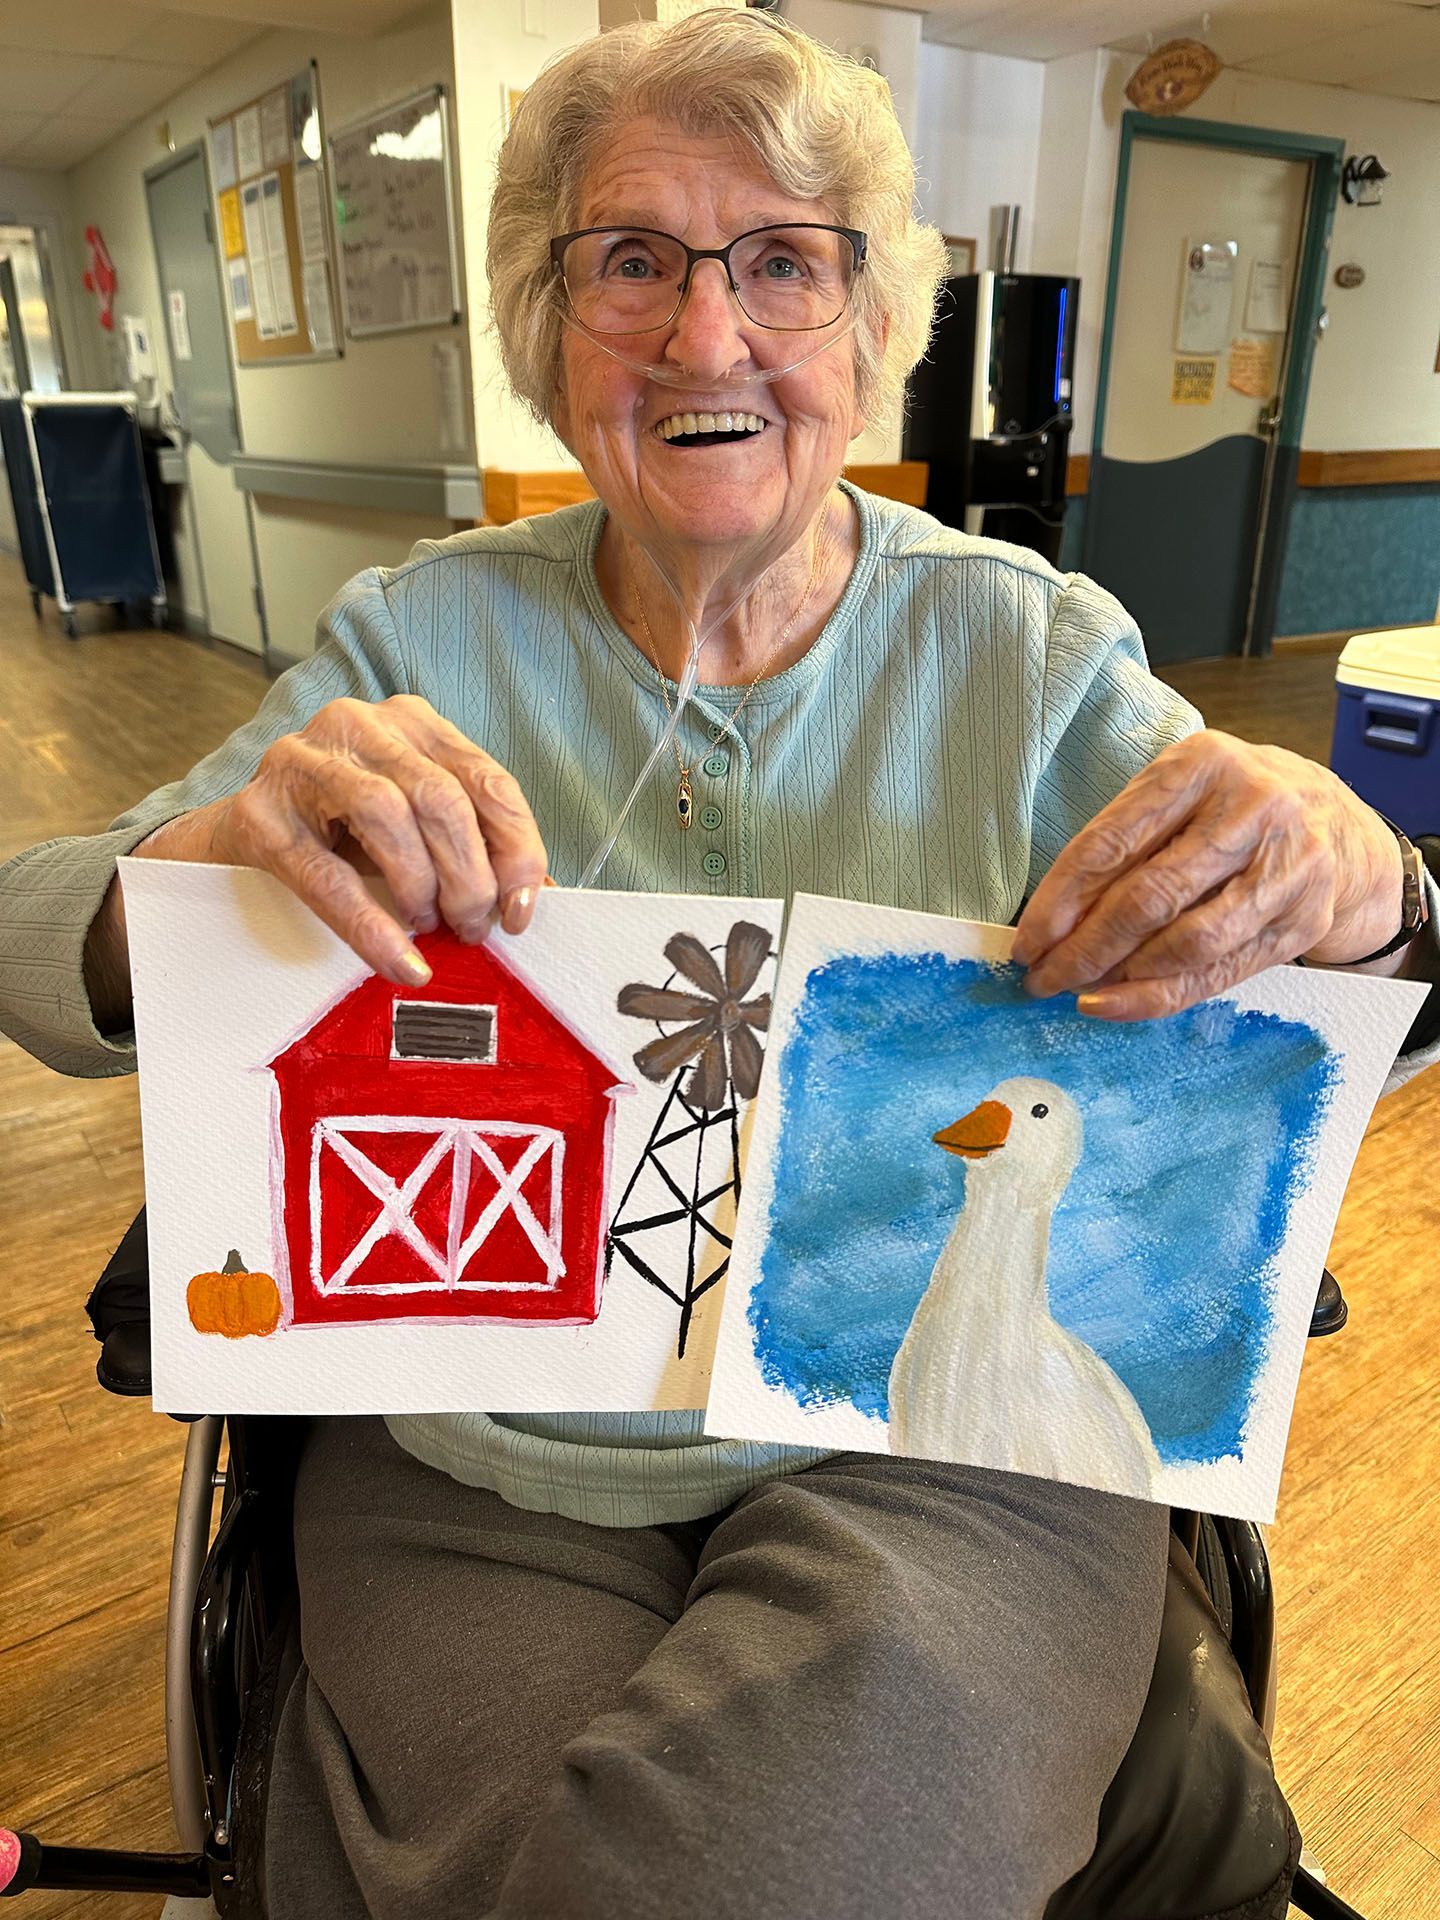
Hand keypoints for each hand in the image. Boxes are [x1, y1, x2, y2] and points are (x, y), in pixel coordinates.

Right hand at [136, 695, 547, 985]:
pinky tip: (400, 960)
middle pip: (440, 798)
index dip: (517, 850)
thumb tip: (536, 901)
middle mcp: (360, 725)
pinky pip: (327, 874)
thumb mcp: (415, 826)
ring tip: (429, 928)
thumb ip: (474, 848)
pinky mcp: (260, 813)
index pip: (488, 781)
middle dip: (470, 877)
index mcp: (413, 722)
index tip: (523, 909)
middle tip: (473, 928)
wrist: (239, 838)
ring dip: (422, 886)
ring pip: (387, 814)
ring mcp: (302, 761)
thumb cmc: (342, 832)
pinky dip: (372, 925)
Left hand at [1011, 730, 1406, 1020]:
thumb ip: (1120, 842)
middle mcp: (1251, 809)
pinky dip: (1160, 995)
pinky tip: (1118, 1001)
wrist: (1335, 823)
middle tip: (1041, 978)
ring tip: (1076, 989)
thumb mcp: (1176, 793)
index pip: (1112, 841)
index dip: (1060, 900)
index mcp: (1201, 764)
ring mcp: (1285, 867)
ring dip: (1120, 977)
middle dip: (1084, 947)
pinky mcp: (1302, 919)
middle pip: (1149, 896)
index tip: (1026, 941)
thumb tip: (1051, 923)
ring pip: (1187, 941)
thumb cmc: (1228, 807)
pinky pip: (1218, 972)